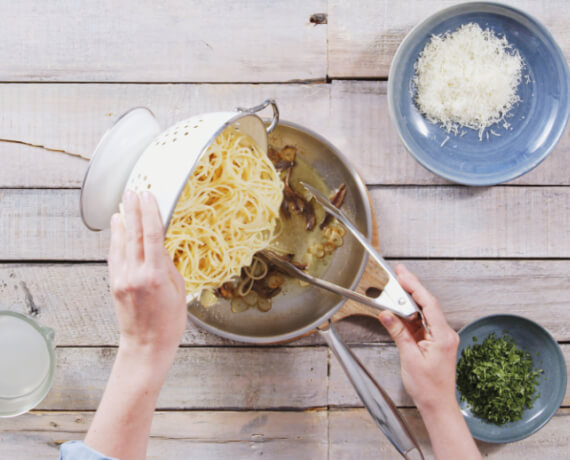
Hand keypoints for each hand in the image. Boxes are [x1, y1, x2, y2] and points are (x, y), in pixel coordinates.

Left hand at [108, 190, 186, 366]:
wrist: (147, 346)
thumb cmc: (169, 323)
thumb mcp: (178, 291)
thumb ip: (168, 265)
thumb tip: (160, 245)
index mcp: (155, 276)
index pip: (152, 236)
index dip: (150, 213)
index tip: (149, 197)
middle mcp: (135, 274)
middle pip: (134, 234)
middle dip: (134, 210)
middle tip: (133, 192)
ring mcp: (122, 279)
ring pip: (120, 243)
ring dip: (123, 220)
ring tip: (124, 204)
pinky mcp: (115, 284)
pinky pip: (114, 256)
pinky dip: (116, 239)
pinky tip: (118, 228)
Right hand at [378, 264, 459, 412]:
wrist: (438, 405)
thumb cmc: (428, 388)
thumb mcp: (409, 358)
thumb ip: (398, 332)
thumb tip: (387, 314)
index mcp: (443, 336)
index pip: (429, 304)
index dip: (415, 287)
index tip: (403, 276)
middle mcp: (446, 334)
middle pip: (428, 304)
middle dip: (413, 288)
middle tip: (400, 273)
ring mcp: (442, 337)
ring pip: (426, 312)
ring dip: (411, 300)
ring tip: (398, 286)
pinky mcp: (436, 342)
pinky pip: (423, 323)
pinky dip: (412, 314)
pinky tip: (401, 308)